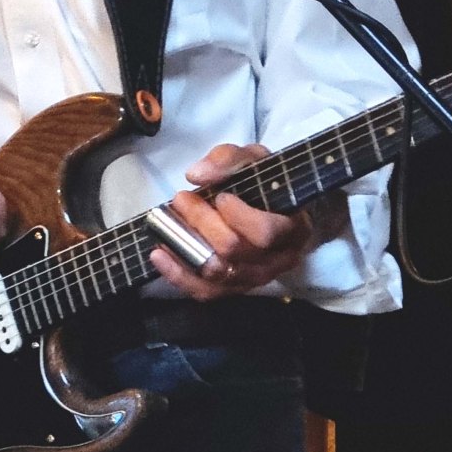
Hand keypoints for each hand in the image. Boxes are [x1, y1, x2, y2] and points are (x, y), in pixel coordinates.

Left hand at [147, 142, 318, 301]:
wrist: (274, 210)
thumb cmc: (266, 184)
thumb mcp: (254, 160)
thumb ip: (229, 160)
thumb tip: (197, 174)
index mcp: (293, 229)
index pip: (265, 233)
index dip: (238, 216)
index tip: (221, 196)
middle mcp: (277, 260)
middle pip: (234, 251)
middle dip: (202, 223)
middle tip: (182, 198)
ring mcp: (255, 278)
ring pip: (218, 274)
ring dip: (186, 246)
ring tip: (166, 224)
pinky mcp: (233, 289)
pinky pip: (205, 291)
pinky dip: (178, 274)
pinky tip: (159, 254)